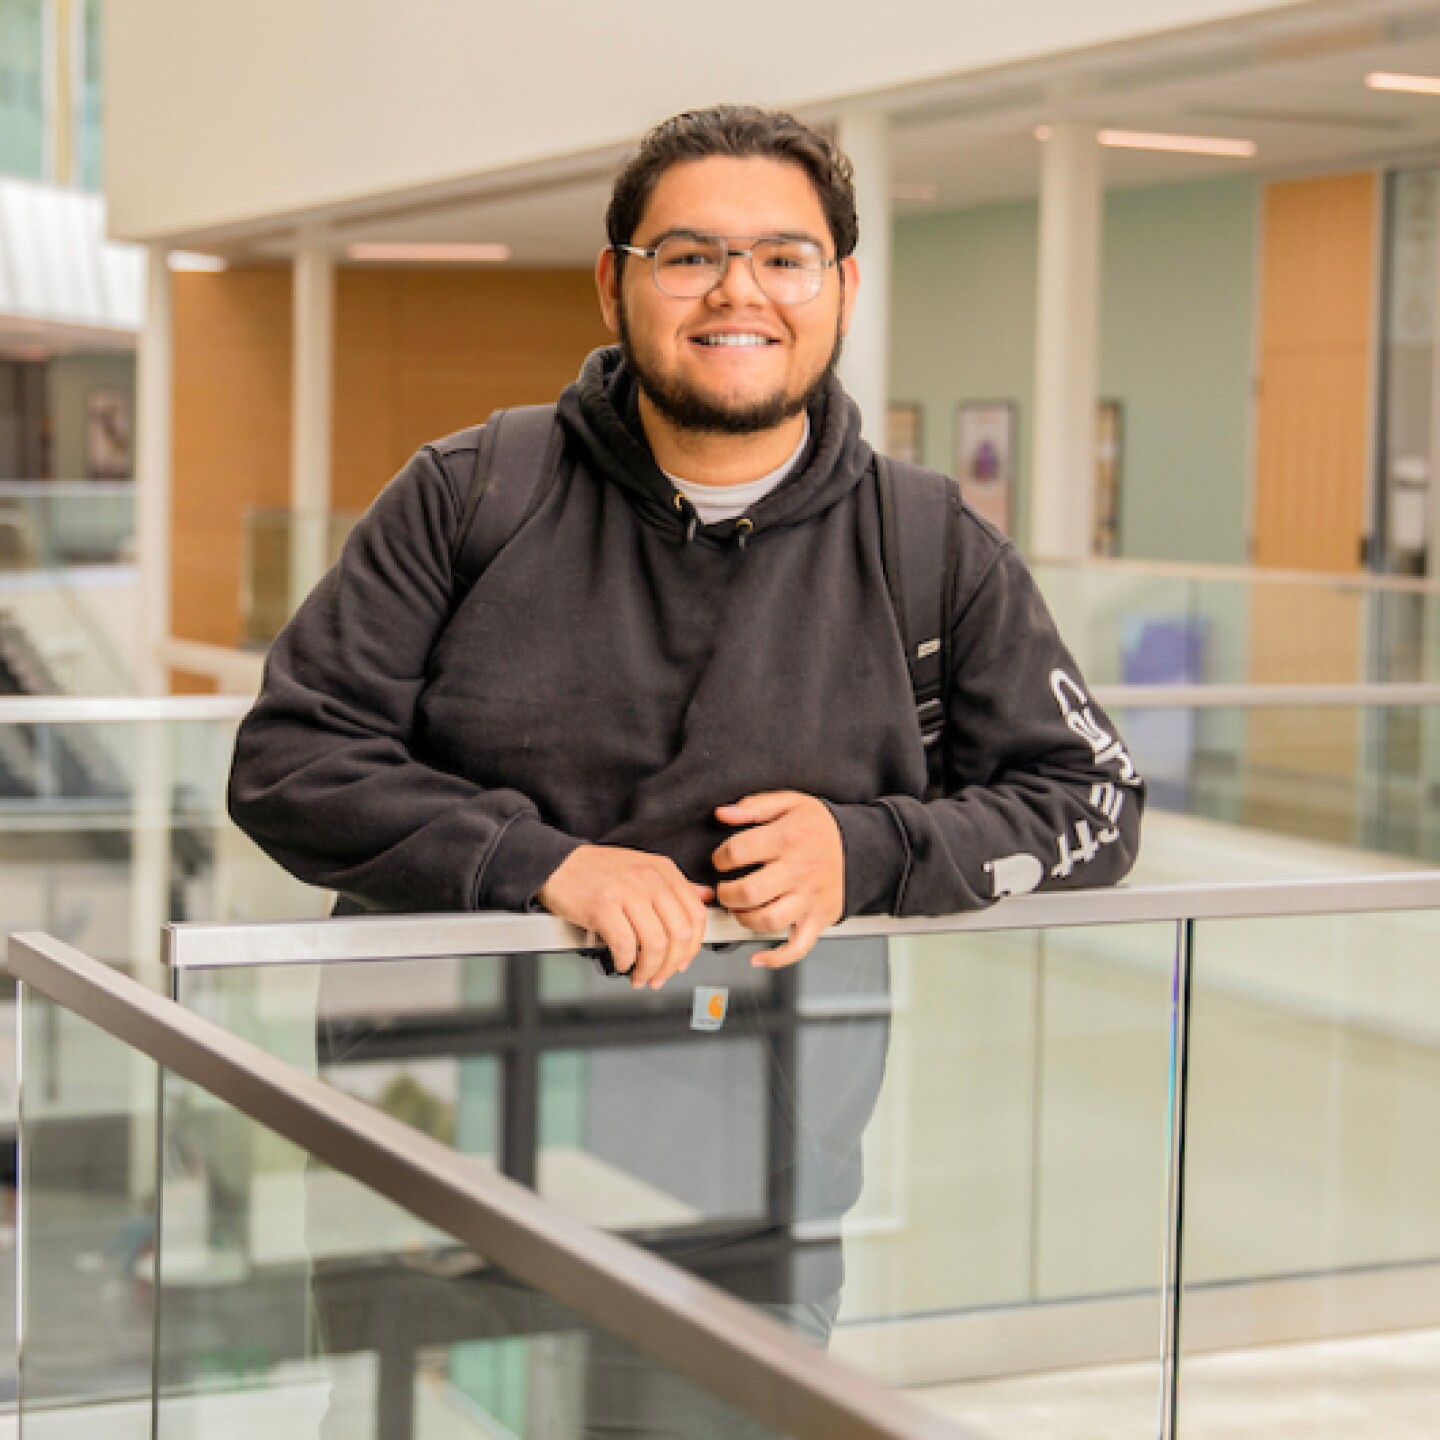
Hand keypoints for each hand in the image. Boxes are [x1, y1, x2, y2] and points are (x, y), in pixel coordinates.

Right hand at [538, 845, 713, 989]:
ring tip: (640, 976)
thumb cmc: (598, 870)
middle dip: (672, 965)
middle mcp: (649, 879)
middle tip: (660, 977)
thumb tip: (704, 897)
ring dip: (649, 969)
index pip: (696, 914)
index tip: (682, 961)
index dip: (693, 946)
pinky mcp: (602, 906)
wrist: (557, 862)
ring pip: (655, 943)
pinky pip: (625, 945)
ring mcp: (626, 891)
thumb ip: (676, 885)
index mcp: (664, 871)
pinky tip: (621, 963)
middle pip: (679, 933)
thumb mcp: (644, 868)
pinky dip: (626, 962)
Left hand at [711, 791, 843, 967]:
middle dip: (726, 893)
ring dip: (744, 919)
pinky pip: (798, 947)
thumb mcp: (791, 803)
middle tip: (725, 889)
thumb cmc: (822, 827)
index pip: (739, 851)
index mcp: (788, 839)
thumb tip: (723, 814)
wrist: (863, 846)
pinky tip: (758, 957)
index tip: (721, 860)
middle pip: (749, 891)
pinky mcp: (819, 919)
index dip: (720, 857)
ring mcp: (809, 898)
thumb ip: (754, 806)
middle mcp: (798, 871)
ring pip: (768, 920)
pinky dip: (776, 958)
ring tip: (740, 909)